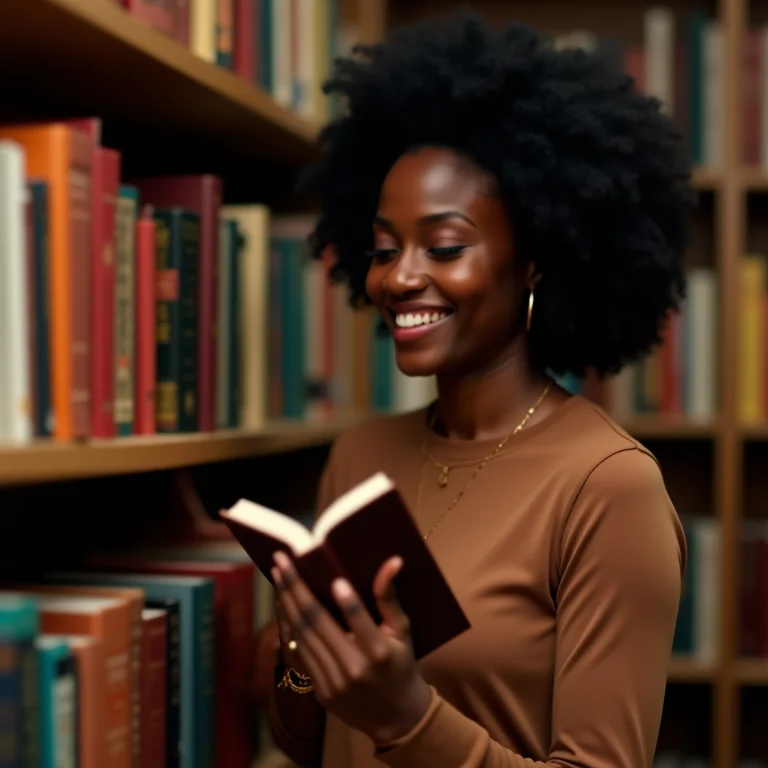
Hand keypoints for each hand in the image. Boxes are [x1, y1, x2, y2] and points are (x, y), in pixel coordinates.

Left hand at [271, 551, 432, 745]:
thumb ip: (390, 597)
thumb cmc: (401, 665)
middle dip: (296, 588)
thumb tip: (392, 561)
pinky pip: (299, 652)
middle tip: (282, 560)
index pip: (359, 621)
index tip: (334, 578)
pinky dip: (288, 625)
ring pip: (302, 636)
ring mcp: (333, 682)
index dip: (348, 601)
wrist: (395, 717)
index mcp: (379, 653)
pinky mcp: (320, 690)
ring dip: (286, 602)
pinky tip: (283, 604)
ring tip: (279, 575)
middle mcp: (353, 669)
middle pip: (318, 623)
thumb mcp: (403, 631)